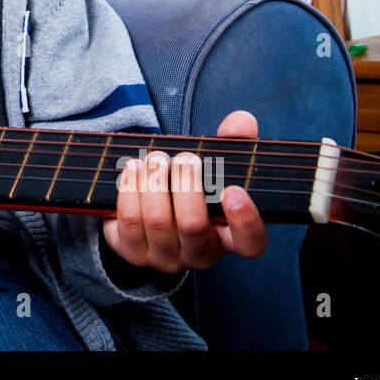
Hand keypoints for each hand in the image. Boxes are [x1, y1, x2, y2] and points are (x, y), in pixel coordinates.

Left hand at [101, 110, 267, 273]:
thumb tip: (242, 121)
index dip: (245, 220)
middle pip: (194, 225)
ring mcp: (165, 257)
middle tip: (184, 158)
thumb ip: (232, 143)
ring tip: (155, 158)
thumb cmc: (190, 188)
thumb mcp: (214, 167)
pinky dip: (130, 189)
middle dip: (186, 185)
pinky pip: (130, 221)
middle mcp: (199, 253)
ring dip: (154, 182)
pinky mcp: (134, 251)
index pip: (249, 242)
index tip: (233, 190)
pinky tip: (133, 168)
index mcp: (229, 236)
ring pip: (158, 221)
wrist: (146, 212)